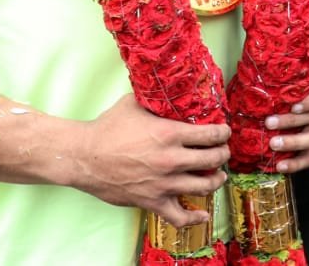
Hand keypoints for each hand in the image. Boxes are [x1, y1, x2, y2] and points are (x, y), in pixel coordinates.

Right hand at [72, 94, 230, 227]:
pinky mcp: (153, 202)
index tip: (224, 132)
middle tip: (222, 151)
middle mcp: (171, 160)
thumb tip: (167, 91)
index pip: (210, 135)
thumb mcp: (133, 104)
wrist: (84, 157)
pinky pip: (181, 216)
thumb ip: (155, 101)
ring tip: (218, 175)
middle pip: (213, 159)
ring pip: (204, 185)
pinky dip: (195, 217)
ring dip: (216, 179)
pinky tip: (203, 213)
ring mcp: (164, 184)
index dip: (222, 133)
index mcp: (169, 134)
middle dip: (222, 154)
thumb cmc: (107, 128)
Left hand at [266, 70, 308, 172]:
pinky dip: (295, 164)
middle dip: (292, 121)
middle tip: (269, 123)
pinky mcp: (307, 145)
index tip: (293, 106)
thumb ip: (273, 71)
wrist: (279, 92)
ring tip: (273, 144)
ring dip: (294, 142)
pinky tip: (280, 166)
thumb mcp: (281, 73)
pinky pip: (308, 158)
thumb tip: (251, 71)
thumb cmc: (280, 80)